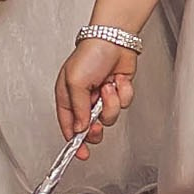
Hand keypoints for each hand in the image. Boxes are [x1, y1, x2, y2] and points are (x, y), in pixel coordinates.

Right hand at [56, 40, 136, 156]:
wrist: (115, 39)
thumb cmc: (89, 55)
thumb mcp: (75, 83)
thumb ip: (77, 109)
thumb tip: (79, 129)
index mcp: (68, 99)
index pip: (69, 127)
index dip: (75, 142)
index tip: (82, 153)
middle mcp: (85, 100)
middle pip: (91, 127)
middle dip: (96, 128)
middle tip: (98, 123)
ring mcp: (103, 96)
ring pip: (110, 116)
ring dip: (110, 103)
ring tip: (108, 87)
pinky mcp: (120, 91)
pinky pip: (124, 103)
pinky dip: (123, 92)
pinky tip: (118, 80)